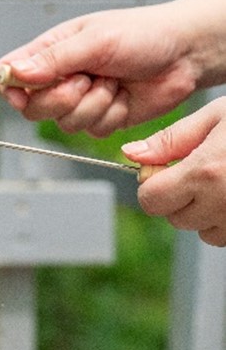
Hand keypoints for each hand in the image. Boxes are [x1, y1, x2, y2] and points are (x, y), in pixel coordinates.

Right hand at [0, 0, 225, 136]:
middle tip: (86, 80)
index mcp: (50, 51)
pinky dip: (112, 115)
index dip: (12, 89)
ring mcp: (80, 100)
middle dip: (62, 99)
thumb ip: (53, 59)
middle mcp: (60, 77)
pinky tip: (125, 95)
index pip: (9, 74)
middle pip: (32, 108)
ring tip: (114, 82)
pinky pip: (92, 131)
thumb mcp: (95, 41)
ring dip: (94, 105)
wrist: (185, 54)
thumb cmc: (143, 34)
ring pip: (64, 123)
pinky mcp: (102, 118)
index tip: (26, 94)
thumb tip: (13, 73)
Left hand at [123, 97, 225, 245]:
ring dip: (207, 214)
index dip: (153, 185)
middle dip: (180, 199)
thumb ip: (172, 140)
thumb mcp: (218, 116)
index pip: (151, 200)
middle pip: (176, 219)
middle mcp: (225, 203)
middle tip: (202, 172)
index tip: (166, 170)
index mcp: (207, 172)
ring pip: (205, 233)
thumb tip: (132, 155)